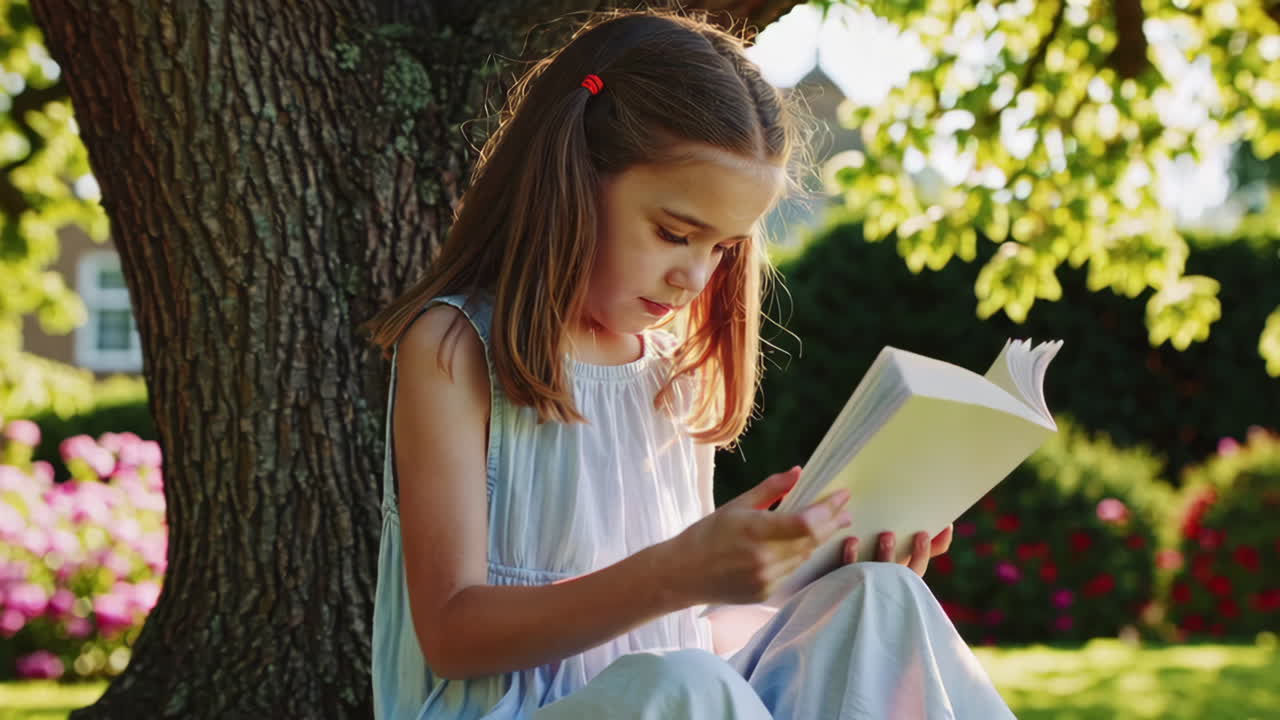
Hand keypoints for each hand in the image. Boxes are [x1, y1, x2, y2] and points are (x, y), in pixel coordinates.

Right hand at [657, 466, 851, 605]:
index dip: (828, 509)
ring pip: (805, 556)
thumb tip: (798, 472)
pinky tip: (804, 545)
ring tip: (831, 524)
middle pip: (812, 540)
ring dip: (819, 539)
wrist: (683, 574)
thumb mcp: (736, 505)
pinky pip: (792, 571)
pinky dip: (800, 555)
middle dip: (832, 522)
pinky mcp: (766, 593)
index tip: (842, 496)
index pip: (806, 522)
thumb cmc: (707, 534)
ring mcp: (766, 579)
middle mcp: (764, 558)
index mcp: (755, 531)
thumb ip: (770, 489)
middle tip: (845, 510)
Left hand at [840, 524, 952, 576]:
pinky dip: (852, 557)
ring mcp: (868, 585)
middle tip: (921, 534)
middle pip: (909, 573)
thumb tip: (930, 514)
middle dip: (918, 554)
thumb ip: (905, 535)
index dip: (936, 547)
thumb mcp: (887, 549)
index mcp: (898, 574)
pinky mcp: (845, 583)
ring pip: (882, 574)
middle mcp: (887, 583)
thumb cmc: (862, 561)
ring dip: (887, 555)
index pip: (923, 563)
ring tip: (887, 535)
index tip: (946, 526)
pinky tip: (852, 541)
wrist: (825, 589)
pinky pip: (850, 572)